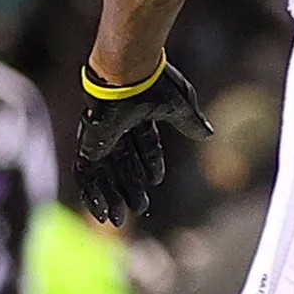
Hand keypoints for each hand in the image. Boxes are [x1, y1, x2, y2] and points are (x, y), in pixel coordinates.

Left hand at [75, 58, 210, 226]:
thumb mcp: (180, 107)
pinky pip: (86, 176)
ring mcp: (102, 137)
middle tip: (138, 208)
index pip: (144, 146)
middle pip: (124, 165)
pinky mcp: (89, 146)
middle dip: (131, 187)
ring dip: (113, 197)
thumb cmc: (154, 84)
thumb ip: (190, 123)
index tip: (155, 181)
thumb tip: (207, 135)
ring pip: (106, 174)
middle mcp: (118, 128)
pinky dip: (92, 194)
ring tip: (119, 219)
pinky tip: (100, 211)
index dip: (150, 164)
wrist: (127, 74)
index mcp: (139, 116)